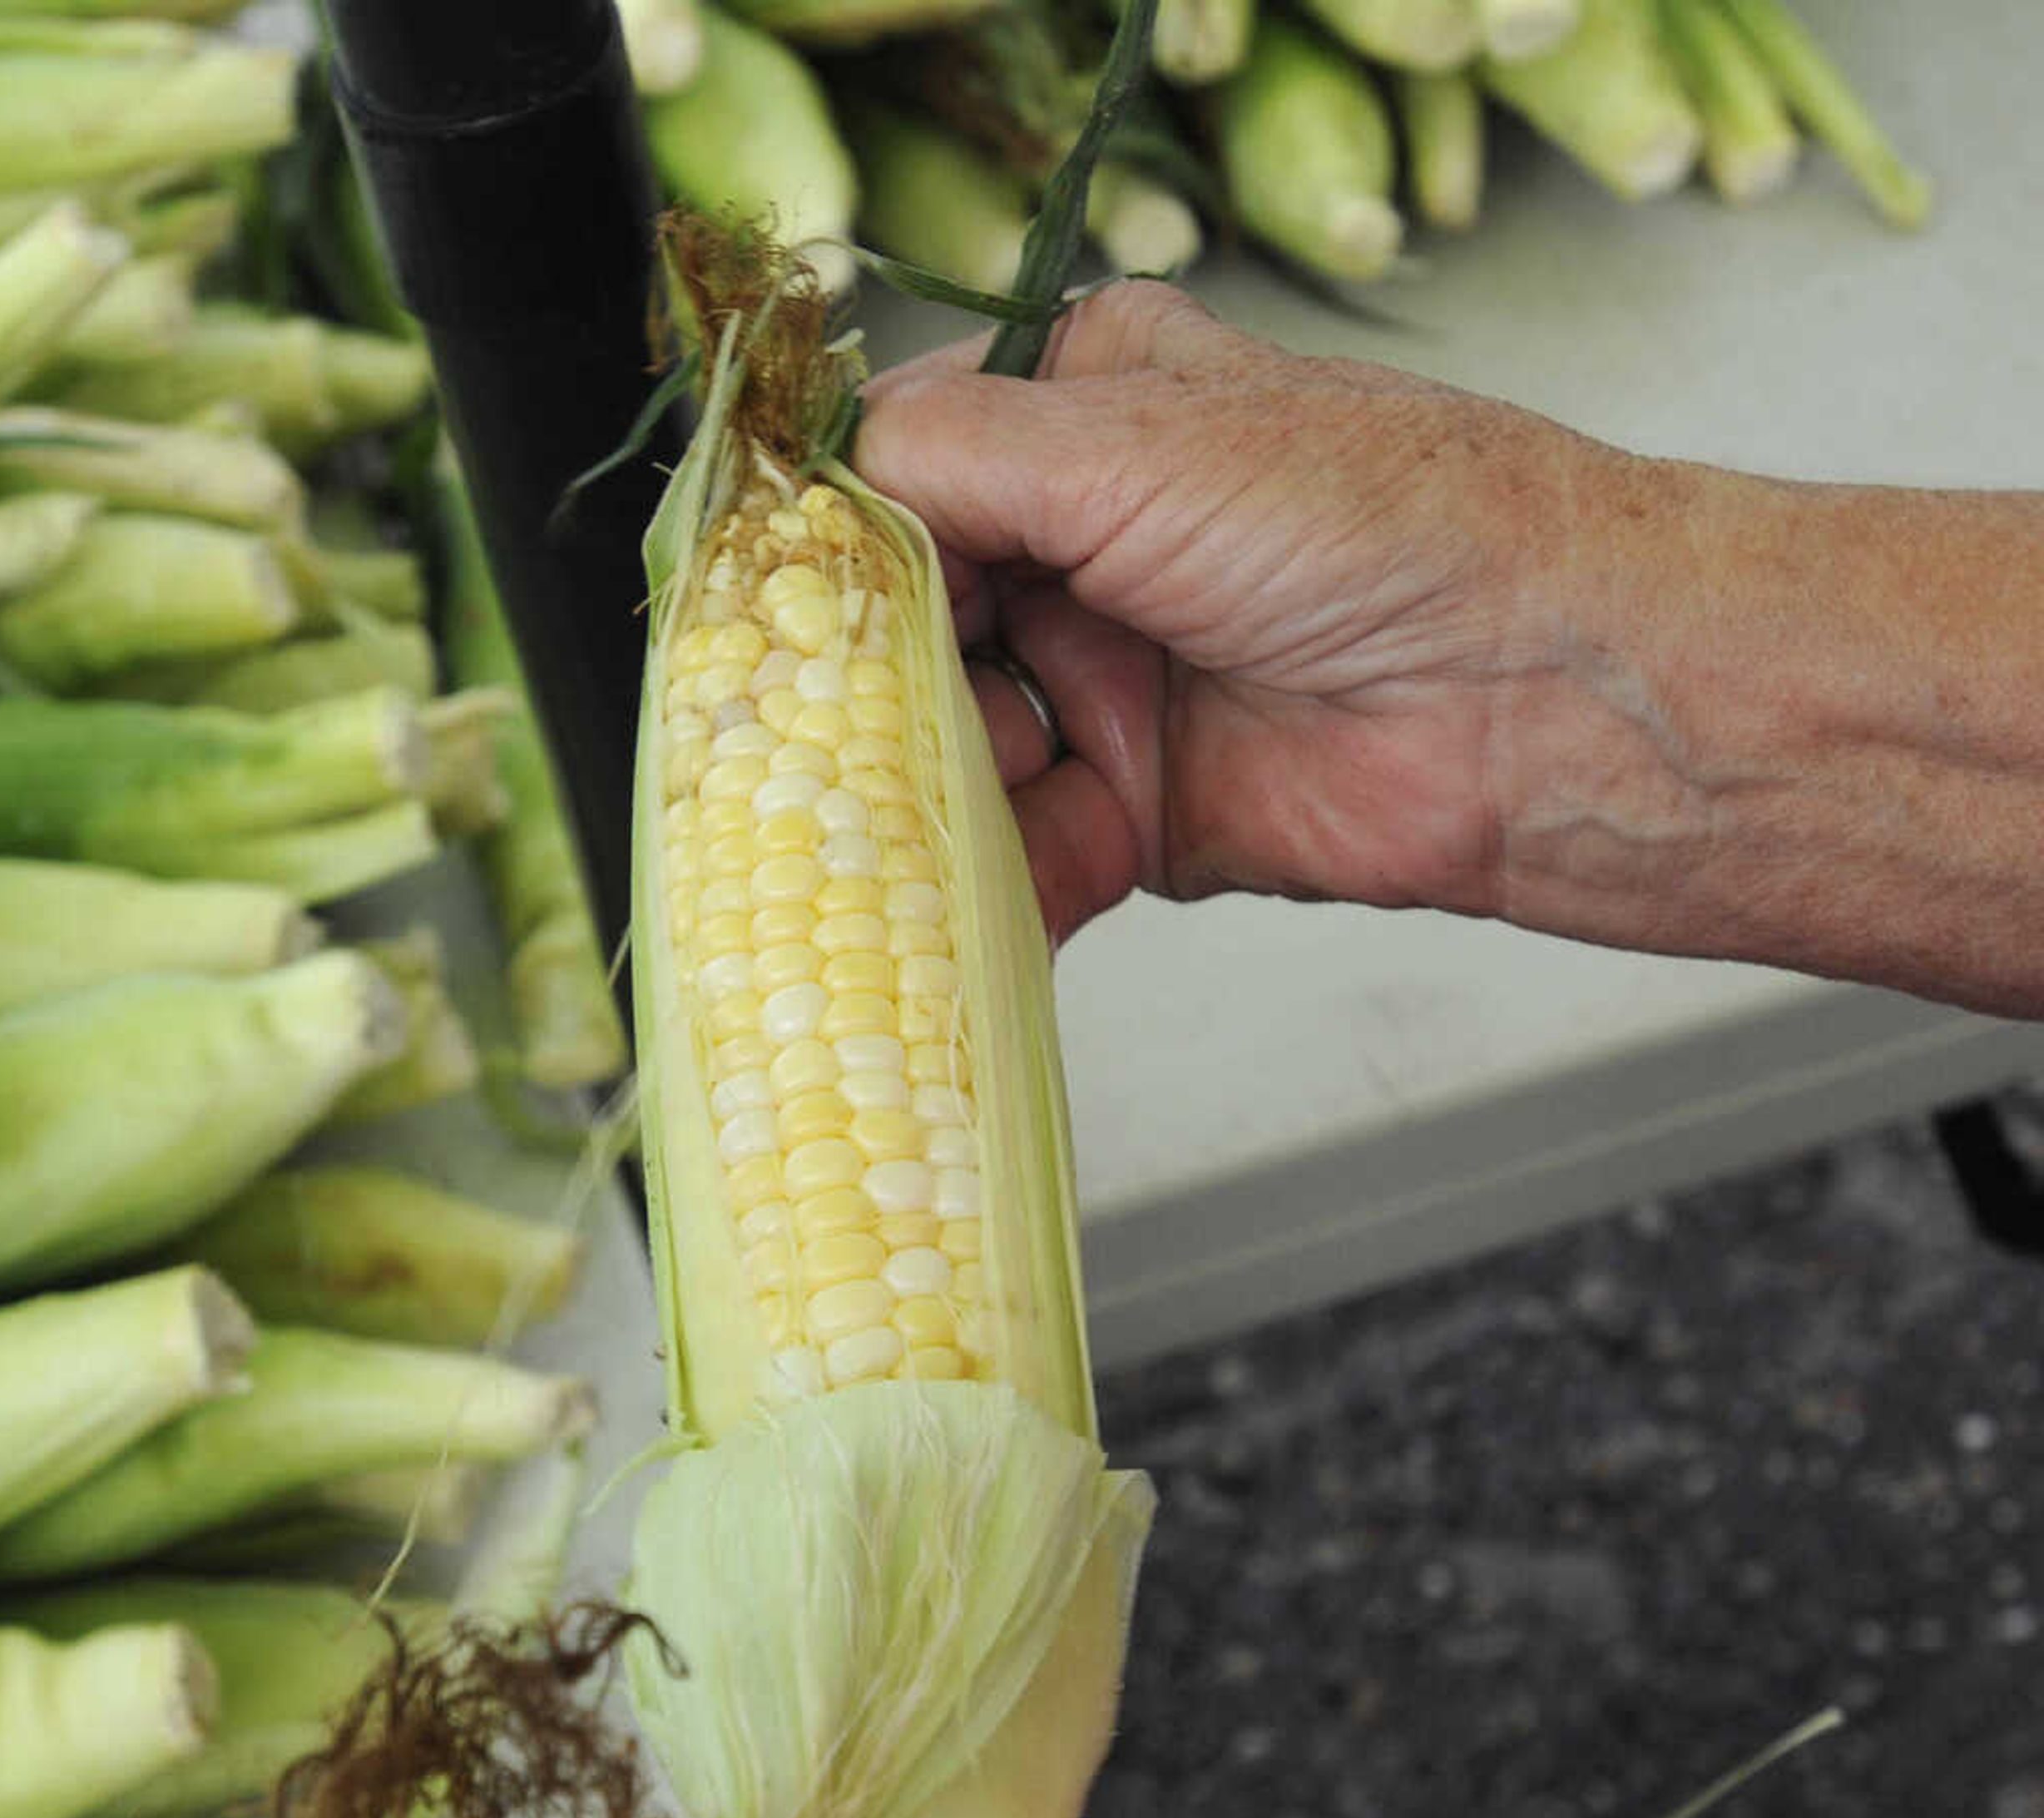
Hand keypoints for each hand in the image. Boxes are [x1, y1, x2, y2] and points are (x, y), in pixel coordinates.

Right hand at [857, 279, 1655, 947]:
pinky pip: (1014, 849)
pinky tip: (952, 892)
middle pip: (898, 616)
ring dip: (921, 781)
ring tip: (954, 791)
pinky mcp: (1131, 809)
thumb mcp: (1133, 443)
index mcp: (1082, 411)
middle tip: (849, 723)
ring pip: (941, 739)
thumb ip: (948, 456)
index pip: (896, 464)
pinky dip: (981, 880)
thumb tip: (806, 495)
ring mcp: (1102, 679)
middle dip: (867, 680)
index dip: (833, 537)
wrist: (1543, 704)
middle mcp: (1082, 542)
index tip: (788, 603)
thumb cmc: (1381, 527)